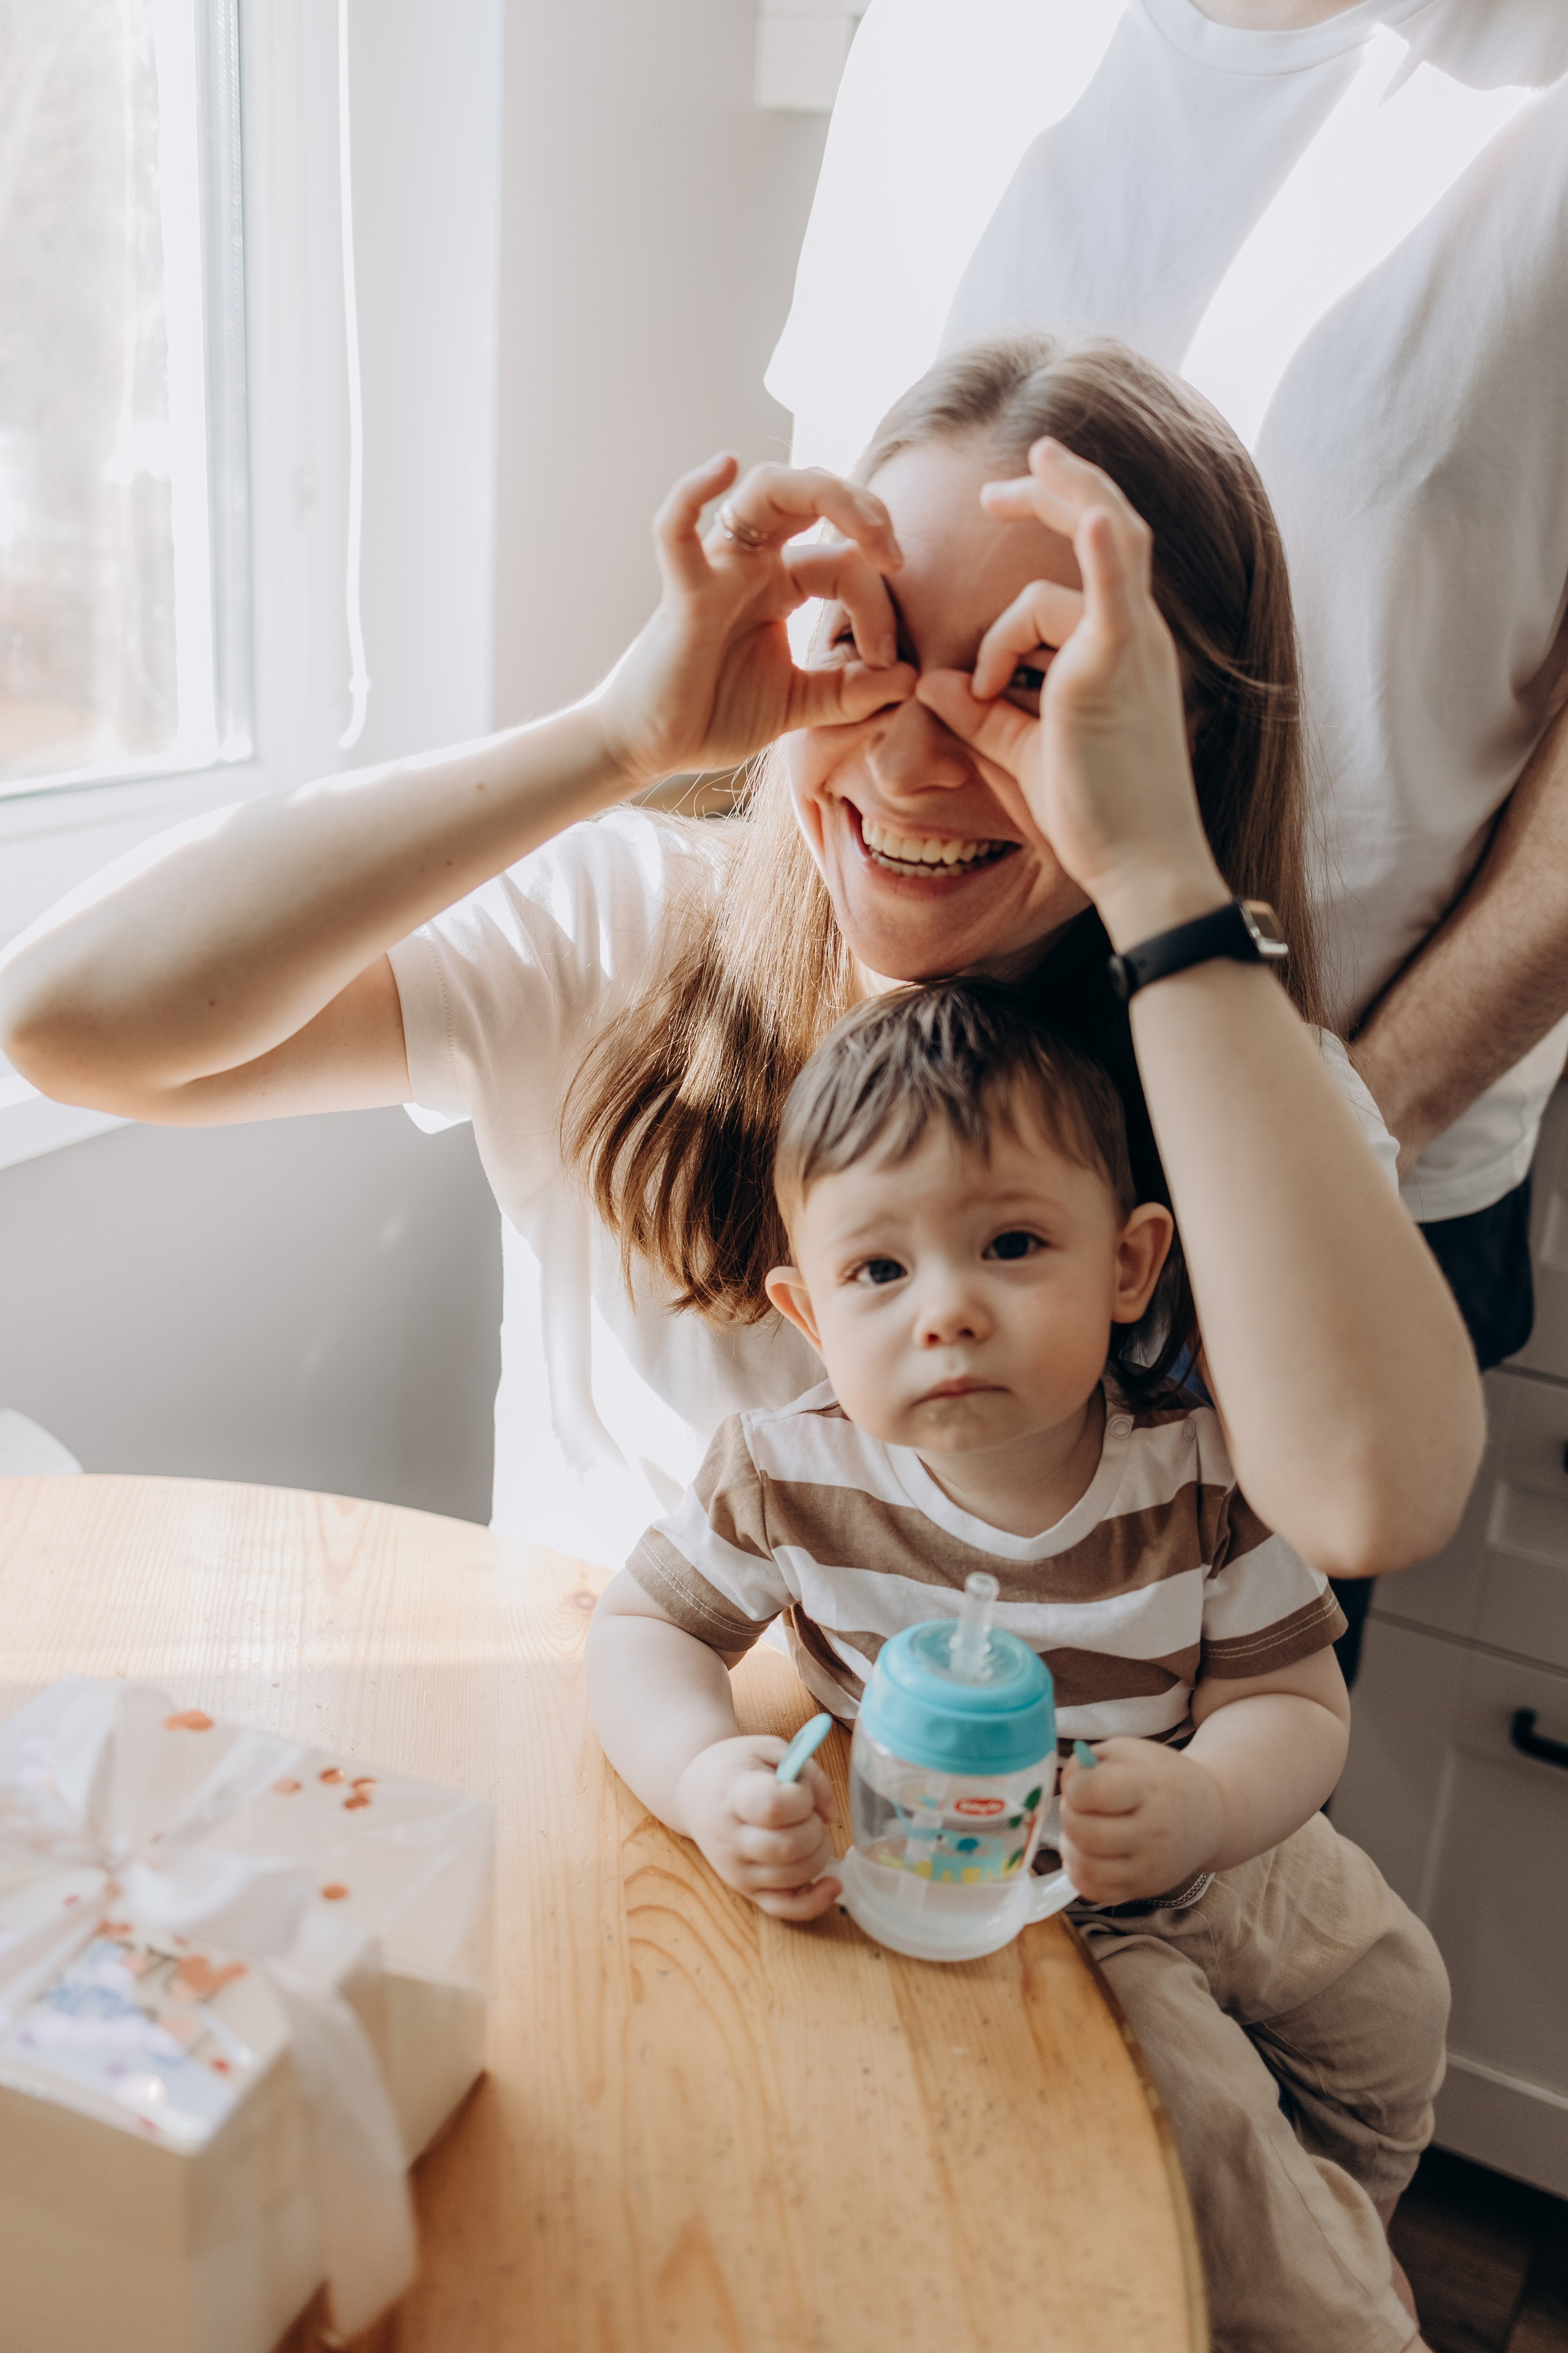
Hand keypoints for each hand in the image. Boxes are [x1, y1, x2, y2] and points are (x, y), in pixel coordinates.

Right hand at [593, 455, 916, 784]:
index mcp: (782, 585)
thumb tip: (909, 679)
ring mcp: (717, 571)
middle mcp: (752, 564)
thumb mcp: (799, 706)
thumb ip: (850, 692)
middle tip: (897, 557)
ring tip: (869, 528)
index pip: (846, 564)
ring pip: (766, 491)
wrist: (652, 748)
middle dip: (866, 511)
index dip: (880, 606)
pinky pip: (676, 530)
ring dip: (825, 492)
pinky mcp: (682, 594)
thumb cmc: (714, 717)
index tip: (887, 664)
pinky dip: (692, 492)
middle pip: (812, 496)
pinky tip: (724, 466)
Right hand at [673, 1733, 840, 1921]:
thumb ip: (808, 1773)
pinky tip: (832, 1884)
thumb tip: (830, 1815)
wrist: (695, 1793)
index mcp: (734, 1794)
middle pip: (789, 1848)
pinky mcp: (746, 1890)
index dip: (802, 1799)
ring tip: (811, 1834)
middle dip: (815, 1829)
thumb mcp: (770, 1749)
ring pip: (793, 1877)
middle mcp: (732, 1838)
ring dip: (819, 1855)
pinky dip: (814, 1902)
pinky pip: (784, 1908)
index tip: (800, 1789)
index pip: (775, 1807)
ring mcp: (737, 1869)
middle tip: (810, 1814)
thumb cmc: (737, 1768)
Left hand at [913, 439, 1226, 945]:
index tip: (998, 506)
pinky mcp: (1113, 668)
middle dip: (1054, 489)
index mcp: (1122, 648)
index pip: (1096, 555)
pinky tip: (1085, 518)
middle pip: (1106, 526)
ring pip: (1064, 575)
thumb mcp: (1024, 753)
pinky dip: (1097, 548)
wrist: (1141, 863)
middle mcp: (1137, 635)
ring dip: (1028, 566)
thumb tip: (931, 685)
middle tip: (996, 482)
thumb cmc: (1095, 817)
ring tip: (994, 549)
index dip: (1052, 518)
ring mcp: (1131, 647)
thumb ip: (981, 714)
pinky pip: (1109, 589)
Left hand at [1059, 1736, 1223, 1904]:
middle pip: (1085, 1833)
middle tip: (1078, 1807)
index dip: (1074, 1787)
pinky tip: (1087, 1853)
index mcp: (1148, 1788)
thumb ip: (1088, 1762)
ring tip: (1080, 1831)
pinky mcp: (1144, 1889)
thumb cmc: (1160, 1778)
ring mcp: (1150, 1866)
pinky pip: (1095, 1891)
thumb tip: (1065, 1785)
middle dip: (1068, 1816)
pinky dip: (1080, 1872)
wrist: (1208, 1817)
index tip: (1080, 1785)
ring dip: (1070, 1847)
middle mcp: (1153, 1831)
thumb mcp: (1129, 1752)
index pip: (1095, 1792)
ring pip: (1086, 1867)